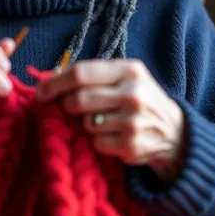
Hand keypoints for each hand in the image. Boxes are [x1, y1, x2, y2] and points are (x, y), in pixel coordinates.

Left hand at [36, 59, 185, 180]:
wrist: (174, 132)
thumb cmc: (139, 100)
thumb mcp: (124, 78)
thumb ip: (92, 75)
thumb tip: (48, 76)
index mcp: (129, 70)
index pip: (80, 73)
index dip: (55, 83)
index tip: (40, 92)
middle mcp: (133, 93)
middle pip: (79, 100)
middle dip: (67, 106)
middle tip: (69, 108)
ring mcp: (133, 121)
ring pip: (86, 124)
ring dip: (86, 125)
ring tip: (102, 121)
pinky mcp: (131, 145)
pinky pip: (96, 143)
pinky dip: (98, 141)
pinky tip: (113, 136)